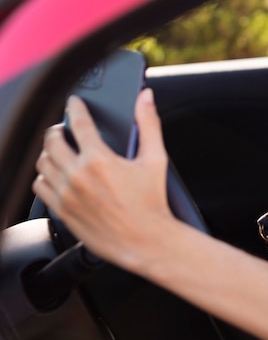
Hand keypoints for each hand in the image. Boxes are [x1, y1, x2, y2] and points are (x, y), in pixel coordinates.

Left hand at [33, 88, 172, 269]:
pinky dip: (45, 176)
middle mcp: (78, 176)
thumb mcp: (155, 159)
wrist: (145, 241)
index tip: (74, 102)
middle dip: (57, 129)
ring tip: (60, 150)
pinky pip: (40, 186)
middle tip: (64, 128)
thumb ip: (149, 124)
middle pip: (52, 141)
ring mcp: (67, 195)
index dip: (75, 107)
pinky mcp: (62, 211)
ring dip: (49, 152)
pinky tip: (57, 174)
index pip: (78, 123)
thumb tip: (145, 98)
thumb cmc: (152, 203)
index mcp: (100, 160)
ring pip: (42, 162)